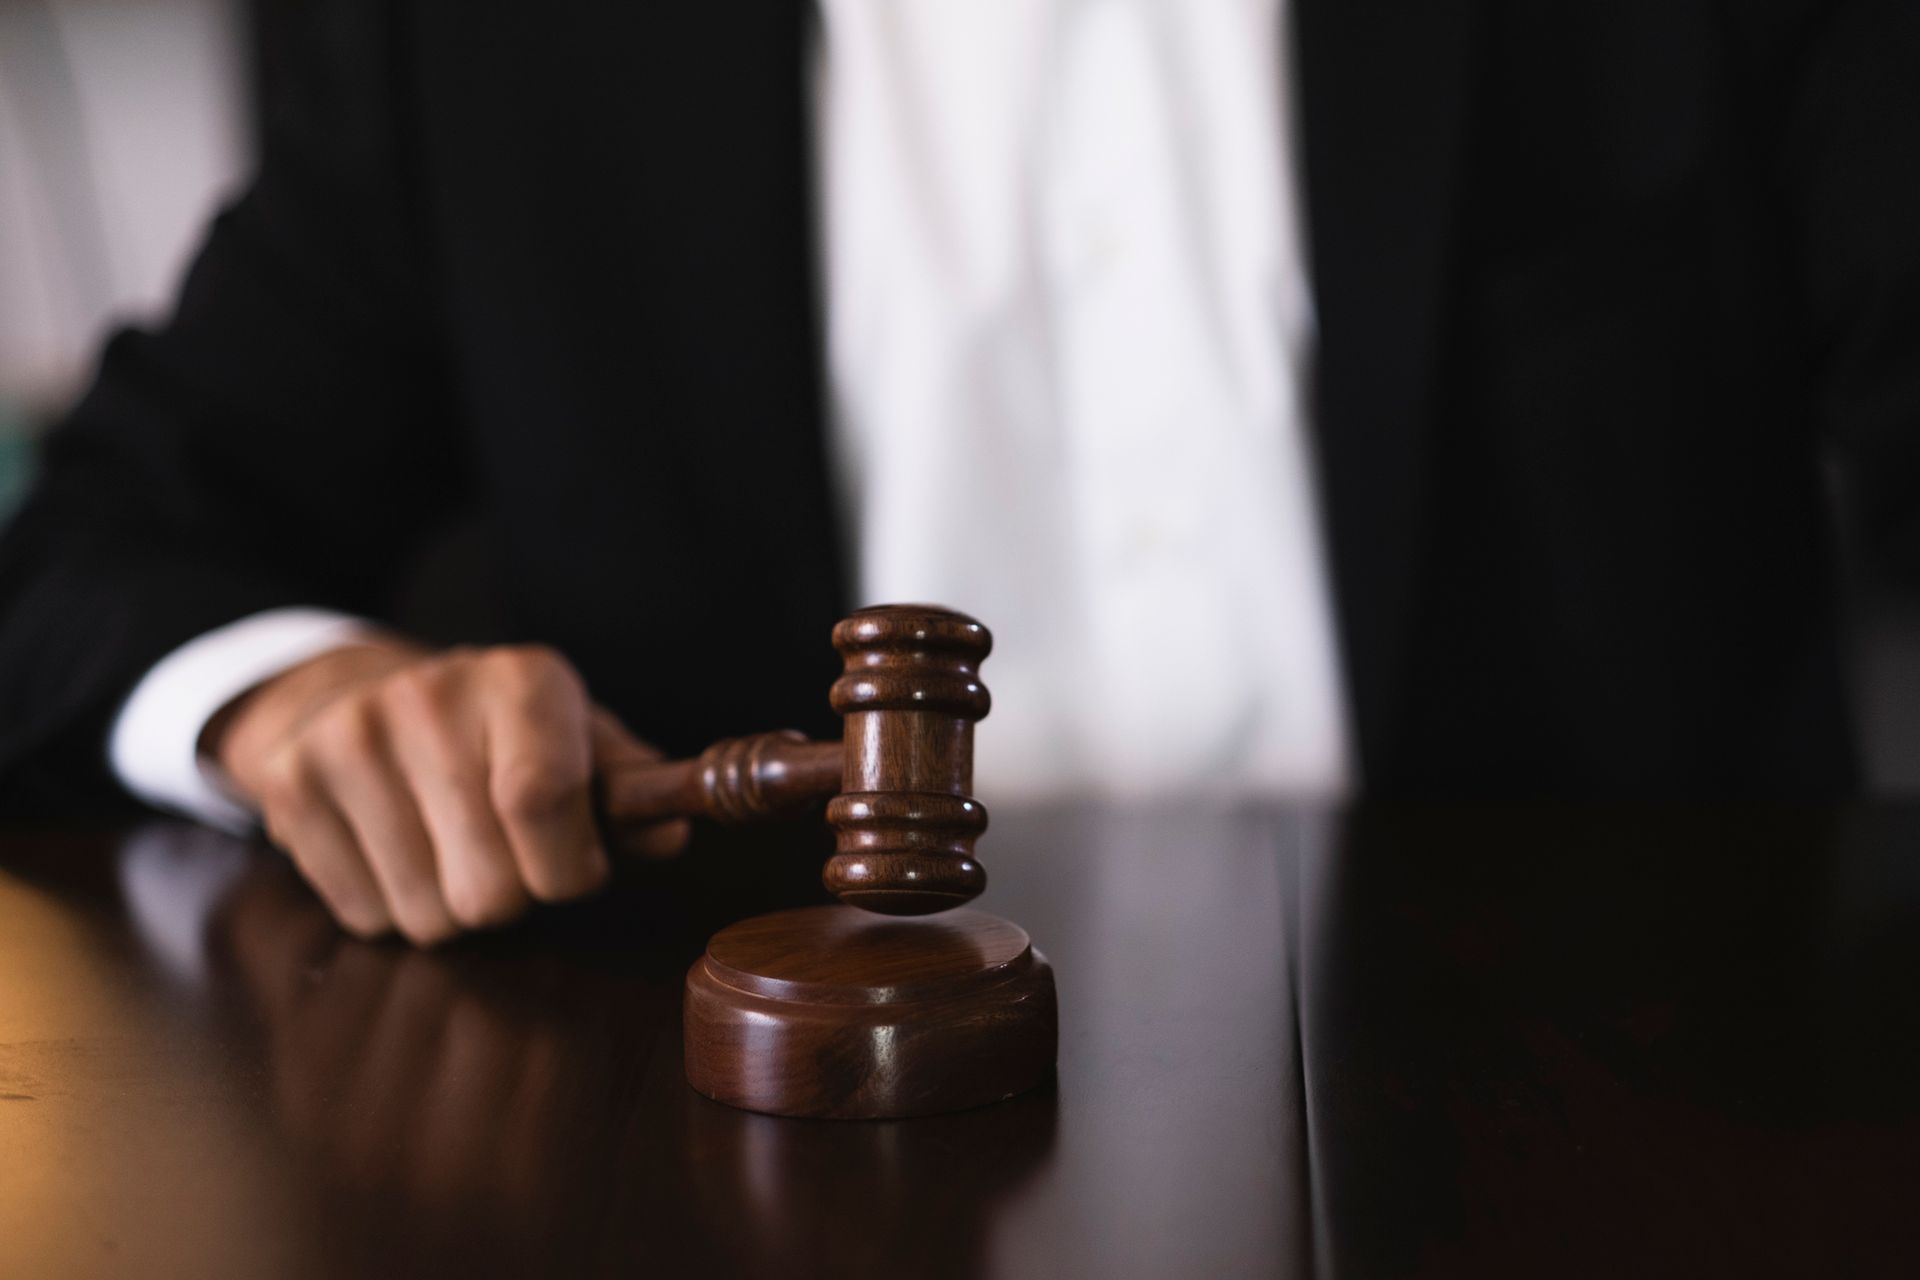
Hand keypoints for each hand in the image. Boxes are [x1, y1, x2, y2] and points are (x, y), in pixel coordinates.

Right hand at [207, 637, 688, 943]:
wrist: (355, 692)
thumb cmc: (497, 736)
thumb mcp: (576, 738)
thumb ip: (629, 790)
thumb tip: (669, 834)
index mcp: (523, 681)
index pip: (543, 802)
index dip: (571, 868)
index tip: (576, 868)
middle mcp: (431, 698)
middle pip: (491, 886)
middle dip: (515, 897)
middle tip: (508, 859)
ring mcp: (352, 739)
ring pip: (430, 917)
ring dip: (453, 909)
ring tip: (450, 853)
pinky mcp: (292, 785)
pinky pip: (368, 917)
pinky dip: (392, 908)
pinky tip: (396, 852)